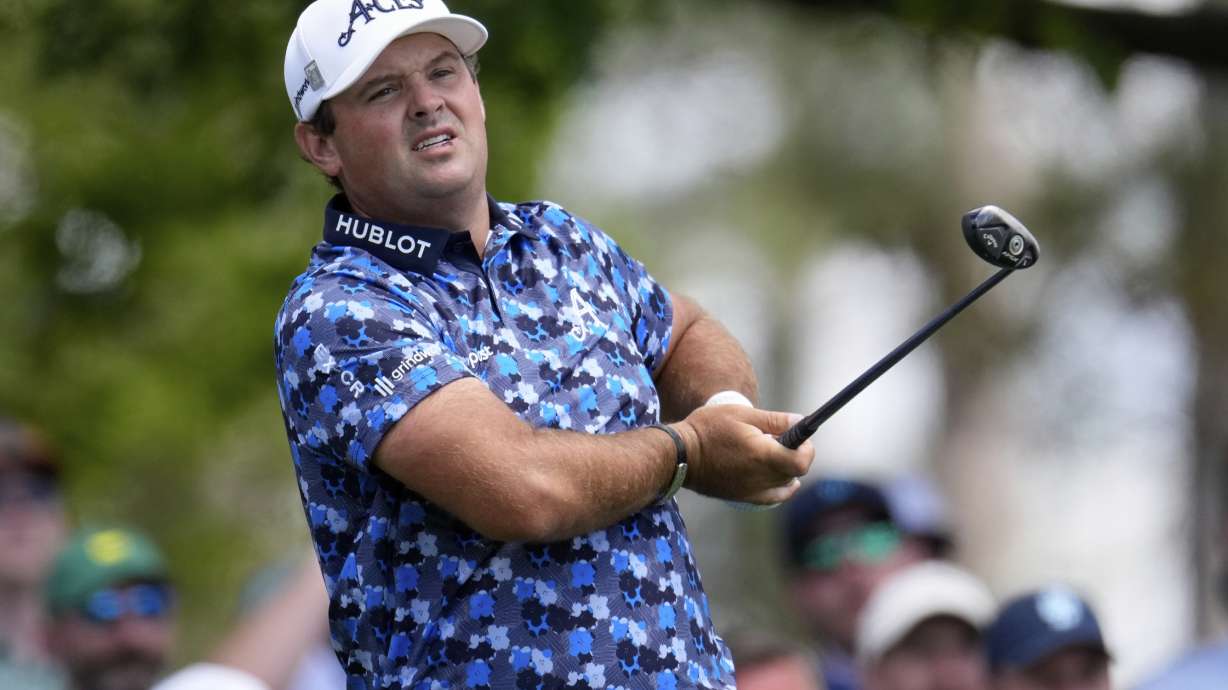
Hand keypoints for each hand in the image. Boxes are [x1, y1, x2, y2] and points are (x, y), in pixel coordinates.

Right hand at [675, 405, 813, 505]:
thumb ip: (775, 420)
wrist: (679, 455)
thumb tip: (800, 422)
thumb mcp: (742, 414)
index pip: (802, 461)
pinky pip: (774, 497)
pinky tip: (780, 476)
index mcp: (762, 455)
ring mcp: (752, 491)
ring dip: (786, 467)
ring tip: (768, 450)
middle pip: (795, 471)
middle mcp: (760, 477)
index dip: (807, 448)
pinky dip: (782, 487)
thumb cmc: (708, 429)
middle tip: (780, 436)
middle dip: (796, 453)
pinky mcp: (744, 497)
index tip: (800, 436)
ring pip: (785, 483)